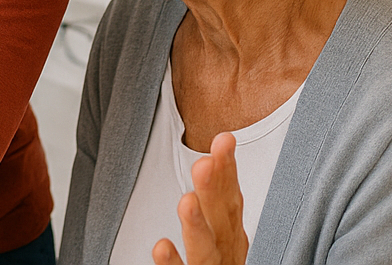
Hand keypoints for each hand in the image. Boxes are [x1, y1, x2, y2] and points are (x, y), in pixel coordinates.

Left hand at [154, 132, 248, 264]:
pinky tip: (160, 246)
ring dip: (196, 227)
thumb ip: (216, 203)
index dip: (228, 171)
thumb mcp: (222, 236)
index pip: (230, 200)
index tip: (224, 139)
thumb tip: (212, 160)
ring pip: (206, 251)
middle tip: (204, 163)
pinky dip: (173, 263)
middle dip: (214, 192)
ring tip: (185, 202)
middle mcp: (226, 254)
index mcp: (231, 237)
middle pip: (221, 221)